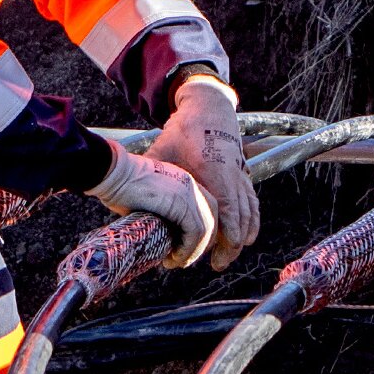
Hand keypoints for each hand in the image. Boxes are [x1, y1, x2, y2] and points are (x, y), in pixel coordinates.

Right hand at [88, 150, 216, 268]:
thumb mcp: (147, 200)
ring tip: (176, 262)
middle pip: (211, 219)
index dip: (200, 232)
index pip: (206, 209)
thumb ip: (159, 213)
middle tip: (182, 258)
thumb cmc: (119, 186)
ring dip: (193, 251)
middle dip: (201, 244)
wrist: (112, 173)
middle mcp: (191, 185)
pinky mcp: (180, 203)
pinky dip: (187, 250)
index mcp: (185, 181)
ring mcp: (188, 193)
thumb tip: (159, 234)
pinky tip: (174, 258)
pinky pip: (195, 232)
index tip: (183, 246)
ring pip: (205, 229)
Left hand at [149, 76, 257, 269]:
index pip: (223, 214)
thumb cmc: (182, 131)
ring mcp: (241, 176)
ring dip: (240, 238)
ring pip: (249, 214)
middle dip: (229, 247)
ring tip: (225, 256)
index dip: (219, 238)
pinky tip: (244, 237)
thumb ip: (149, 176)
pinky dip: (250, 222)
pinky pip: (252, 203)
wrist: (207, 109)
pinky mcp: (244, 175)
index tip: (209, 255)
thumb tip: (121, 195)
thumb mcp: (161, 153)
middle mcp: (231, 177)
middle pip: (239, 221)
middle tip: (216, 265)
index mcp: (212, 173)